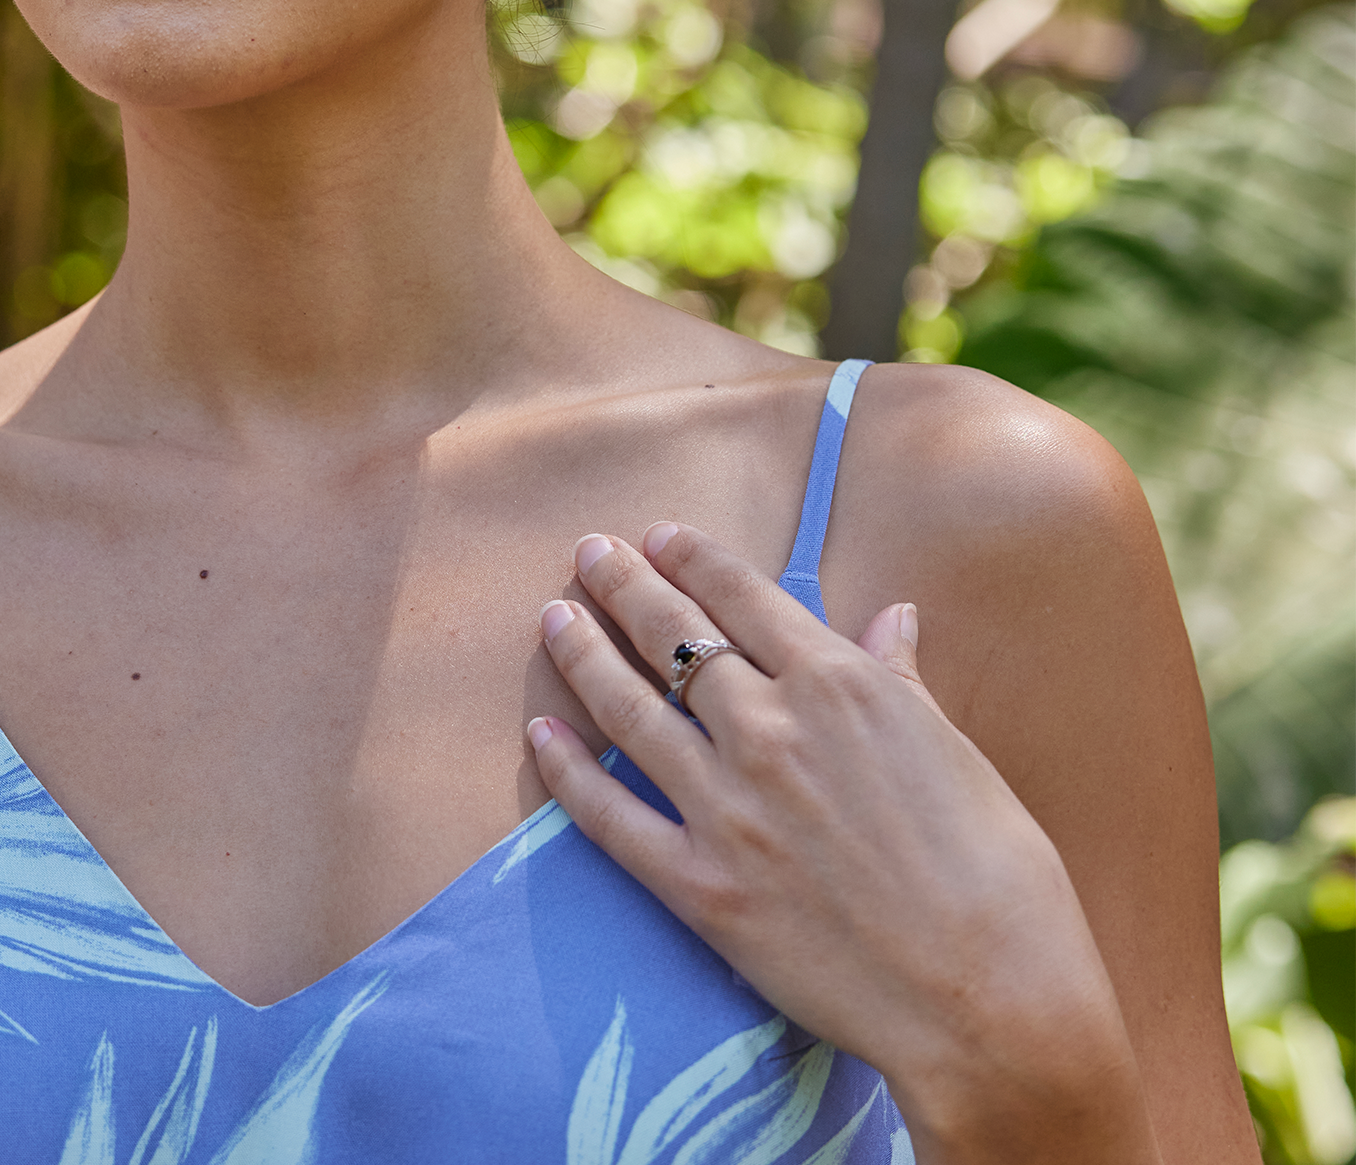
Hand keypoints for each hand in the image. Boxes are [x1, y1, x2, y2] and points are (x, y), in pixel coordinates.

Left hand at [528, 524, 1159, 1164]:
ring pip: (630, 709)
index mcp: (839, 686)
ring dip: (584, 655)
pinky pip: (612, 817)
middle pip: (674, 638)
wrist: (993, 1003)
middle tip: (588, 551)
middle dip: (624, 585)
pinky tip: (539, 734)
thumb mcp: (957, 752)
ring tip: (553, 617)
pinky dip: (567, 771)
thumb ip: (900, 679)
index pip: (744, 598)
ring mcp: (728, 808)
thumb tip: (891, 617)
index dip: (693, 559)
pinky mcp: (702, 887)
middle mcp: (771, 731)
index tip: (659, 536)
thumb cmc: (999, 876)